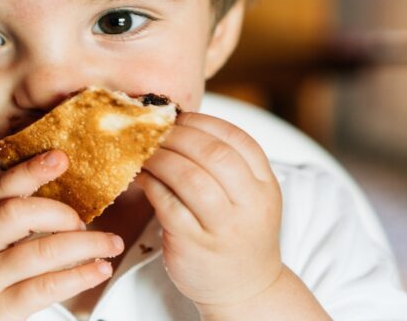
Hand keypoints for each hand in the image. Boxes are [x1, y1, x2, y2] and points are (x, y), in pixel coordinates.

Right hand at [0, 150, 123, 319]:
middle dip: (58, 211)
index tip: (59, 158)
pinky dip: (78, 276)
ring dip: (83, 244)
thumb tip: (49, 199)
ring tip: (109, 243)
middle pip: (15, 214)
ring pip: (39, 252)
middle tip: (82, 219)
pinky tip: (98, 269)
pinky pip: (44, 288)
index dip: (29, 171)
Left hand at [136, 112, 282, 312]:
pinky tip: (141, 178)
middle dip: (178, 135)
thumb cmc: (238, 234)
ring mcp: (223, 227)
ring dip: (160, 158)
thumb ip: (227, 164)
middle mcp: (250, 205)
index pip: (238, 139)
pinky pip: (167, 204)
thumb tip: (176, 125)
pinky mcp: (194, 244)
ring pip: (189, 177)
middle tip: (154, 131)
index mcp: (265, 185)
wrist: (244, 289)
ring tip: (143, 152)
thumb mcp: (248, 197)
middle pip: (214, 153)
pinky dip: (150, 184)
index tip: (178, 117)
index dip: (203, 122)